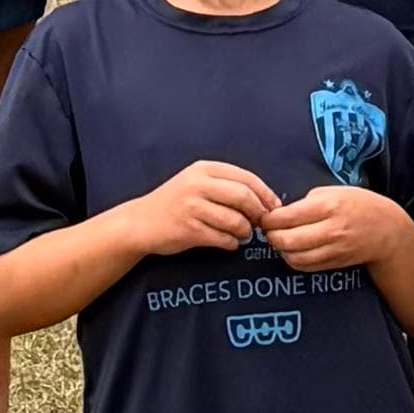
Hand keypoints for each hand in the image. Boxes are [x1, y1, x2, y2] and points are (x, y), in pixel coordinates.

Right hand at [134, 159, 279, 258]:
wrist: (140, 222)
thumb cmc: (175, 203)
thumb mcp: (197, 182)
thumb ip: (227, 185)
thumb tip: (266, 200)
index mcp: (204, 169)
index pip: (246, 178)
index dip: (265, 194)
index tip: (273, 207)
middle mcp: (197, 184)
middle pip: (244, 197)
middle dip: (258, 213)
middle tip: (260, 223)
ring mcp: (191, 207)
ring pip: (236, 220)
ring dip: (245, 231)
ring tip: (241, 234)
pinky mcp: (188, 230)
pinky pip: (223, 239)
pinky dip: (231, 243)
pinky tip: (227, 242)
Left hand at [264, 182, 400, 274]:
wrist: (387, 230)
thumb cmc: (359, 205)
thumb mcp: (334, 191)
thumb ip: (307, 201)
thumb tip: (280, 213)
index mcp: (329, 205)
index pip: (287, 216)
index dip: (269, 219)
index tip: (265, 216)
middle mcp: (331, 229)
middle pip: (287, 240)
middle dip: (271, 236)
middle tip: (269, 230)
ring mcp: (333, 249)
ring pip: (294, 257)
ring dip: (281, 249)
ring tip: (280, 240)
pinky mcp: (334, 263)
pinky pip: (304, 266)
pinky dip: (293, 259)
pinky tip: (293, 250)